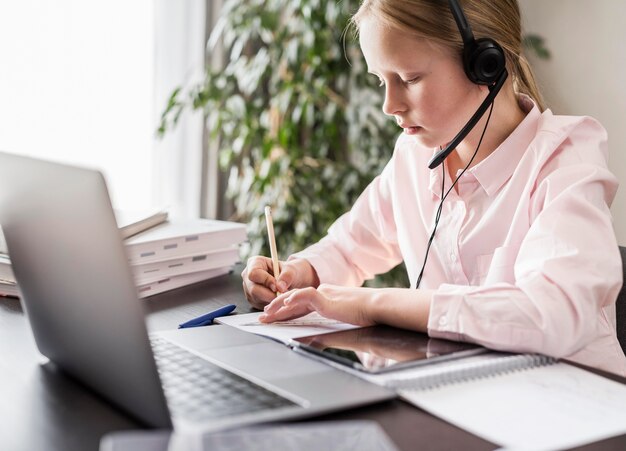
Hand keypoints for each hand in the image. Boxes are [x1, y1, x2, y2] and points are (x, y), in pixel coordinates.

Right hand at [241, 257, 318, 309]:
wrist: (290, 280)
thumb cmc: (288, 271)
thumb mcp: (291, 270)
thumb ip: (287, 276)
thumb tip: (280, 287)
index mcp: (254, 263)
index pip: (254, 273)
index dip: (265, 281)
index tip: (277, 287)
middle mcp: (248, 276)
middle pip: (253, 289)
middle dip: (269, 294)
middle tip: (282, 295)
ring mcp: (248, 289)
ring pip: (257, 299)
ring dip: (271, 300)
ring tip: (282, 295)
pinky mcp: (252, 299)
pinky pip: (259, 305)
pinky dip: (270, 304)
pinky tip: (278, 299)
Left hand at [258, 284, 377, 326]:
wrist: (375, 307)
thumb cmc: (364, 315)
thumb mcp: (342, 320)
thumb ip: (328, 323)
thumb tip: (315, 338)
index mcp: (325, 299)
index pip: (300, 305)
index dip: (285, 311)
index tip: (274, 318)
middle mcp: (322, 294)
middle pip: (293, 301)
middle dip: (276, 310)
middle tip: (263, 317)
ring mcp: (323, 294)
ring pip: (295, 297)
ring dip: (279, 305)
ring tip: (267, 313)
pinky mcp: (325, 297)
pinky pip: (305, 295)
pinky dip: (293, 299)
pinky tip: (284, 304)